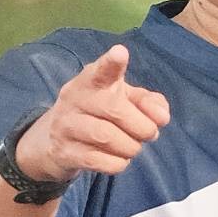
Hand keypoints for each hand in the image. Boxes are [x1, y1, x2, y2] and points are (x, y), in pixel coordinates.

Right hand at [17, 42, 167, 186]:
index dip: (111, 63)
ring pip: (105, 137)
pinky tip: (119, 159)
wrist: (55, 140)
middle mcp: (74, 98)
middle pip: (114, 109)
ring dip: (130, 146)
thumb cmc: (99, 113)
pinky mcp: (64, 152)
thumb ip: (147, 102)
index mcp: (90, 80)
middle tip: (150, 133)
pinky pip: (98, 161)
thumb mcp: (123, 100)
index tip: (121, 53)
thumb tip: (161, 116)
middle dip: (141, 126)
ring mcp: (66, 126)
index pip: (101, 70)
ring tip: (134, 147)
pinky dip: (118, 163)